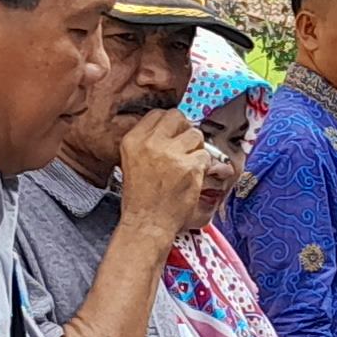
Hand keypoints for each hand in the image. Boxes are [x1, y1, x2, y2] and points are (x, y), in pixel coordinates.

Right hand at [116, 107, 208, 235]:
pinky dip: (203, 165)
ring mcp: (171, 154)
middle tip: (185, 145)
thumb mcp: (132, 161)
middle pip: (177, 117)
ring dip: (196, 148)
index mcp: (133, 140)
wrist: (148, 222)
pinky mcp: (189, 166)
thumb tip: (172, 128)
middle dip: (185, 129)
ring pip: (195, 134)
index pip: (157, 114)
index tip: (174, 134)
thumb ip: (148, 142)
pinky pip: (205, 155)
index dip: (170, 123)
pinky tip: (193, 177)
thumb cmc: (141, 197)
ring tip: (189, 163)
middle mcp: (150, 143)